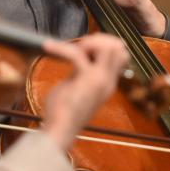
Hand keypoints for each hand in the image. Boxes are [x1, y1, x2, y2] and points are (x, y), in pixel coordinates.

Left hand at [40, 34, 129, 150]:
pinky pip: (78, 54)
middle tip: (78, 46)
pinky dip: (61, 48)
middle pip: (119, 46)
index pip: (121, 54)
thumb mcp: (75, 88)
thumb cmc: (62, 113)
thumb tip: (77, 57)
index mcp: (107, 84)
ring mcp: (99, 80)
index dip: (103, 44)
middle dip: (98, 38)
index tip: (83, 47)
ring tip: (68, 49)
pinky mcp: (86, 80)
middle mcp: (108, 81)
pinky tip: (48, 47)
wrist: (59, 132)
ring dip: (87, 41)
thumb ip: (80, 73)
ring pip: (108, 47)